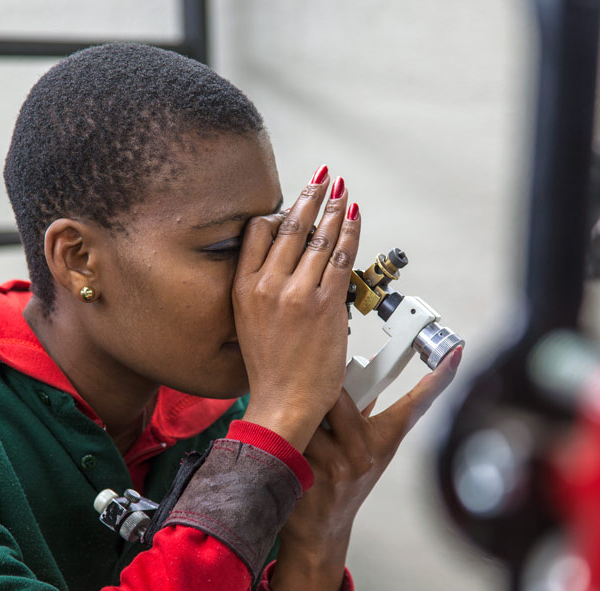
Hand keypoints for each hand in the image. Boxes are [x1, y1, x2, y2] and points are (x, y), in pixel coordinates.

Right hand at [234, 168, 358, 452]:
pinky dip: (351, 233)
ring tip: (343, 192)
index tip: (293, 201)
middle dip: (310, 197)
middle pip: (290, 227)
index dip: (278, 211)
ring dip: (335, 210)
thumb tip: (290, 264)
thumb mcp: (250, 322)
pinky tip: (355, 218)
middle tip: (323, 178)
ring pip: (319, 239)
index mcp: (243, 288)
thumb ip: (265, 290)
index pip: (258, 233)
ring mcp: (297, 294)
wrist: (284, 402)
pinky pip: (341, 258)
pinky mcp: (325, 304)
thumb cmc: (270, 370)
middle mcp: (267, 286)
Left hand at [270, 346, 461, 590]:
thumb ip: (365, 413)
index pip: (414, 405)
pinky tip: (281, 450)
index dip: (437, 380)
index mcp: (383, 441)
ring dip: (294, 417)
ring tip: (293, 432)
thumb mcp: (366, 449)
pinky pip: (289, 437)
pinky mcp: (310, 475)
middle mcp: (366, 453)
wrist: (321, 532)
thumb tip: (364, 371)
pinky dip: (280, 437)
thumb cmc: (342, 483)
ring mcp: (339, 466)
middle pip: (338, 394)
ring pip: (308, 415)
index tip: (456, 353)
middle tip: (308, 395)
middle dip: (319, 391)